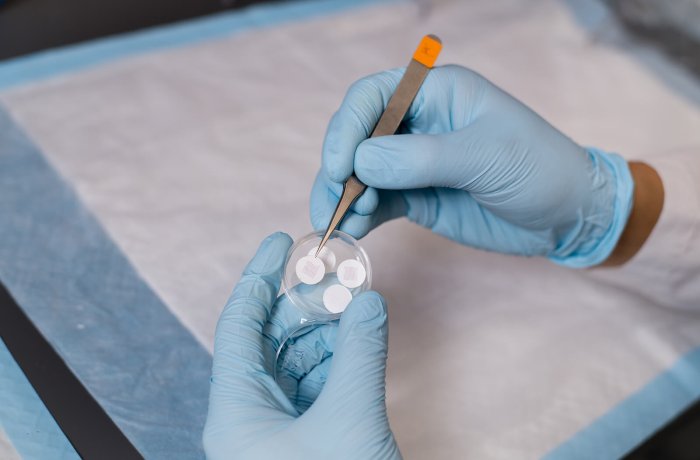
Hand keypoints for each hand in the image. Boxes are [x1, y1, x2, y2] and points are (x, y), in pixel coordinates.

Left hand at [203, 232, 400, 459]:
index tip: (280, 242)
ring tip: (357, 312)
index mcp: (236, 413)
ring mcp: (275, 430)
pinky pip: (314, 387)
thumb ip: (360, 354)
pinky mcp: (303, 440)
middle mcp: (247, 417)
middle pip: (269, 340)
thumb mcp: (350, 418)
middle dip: (306, 307)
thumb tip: (368, 302)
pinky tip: (359, 345)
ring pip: (295, 363)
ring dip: (328, 335)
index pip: (238, 325)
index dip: (259, 277)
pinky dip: (337, 362)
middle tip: (338, 279)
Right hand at [310, 65, 634, 266]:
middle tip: (334, 202)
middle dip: (338, 168)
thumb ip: (421, 158)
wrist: (567, 217)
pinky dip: (360, 215)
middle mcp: (417, 124)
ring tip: (339, 223)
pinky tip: (355, 229)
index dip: (347, 128)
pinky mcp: (416, 198)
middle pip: (357, 137)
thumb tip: (360, 162)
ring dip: (342, 196)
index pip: (372, 98)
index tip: (339, 166)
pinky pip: (376, 202)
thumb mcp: (485, 157)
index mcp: (436, 93)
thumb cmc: (539, 169)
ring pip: (359, 174)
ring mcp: (413, 164)